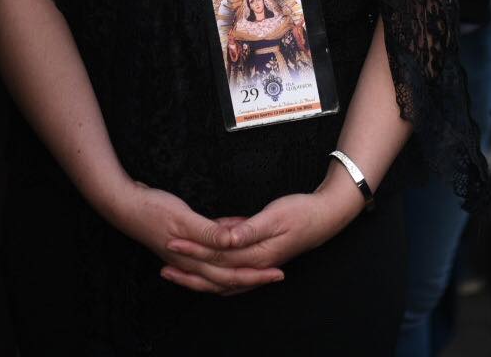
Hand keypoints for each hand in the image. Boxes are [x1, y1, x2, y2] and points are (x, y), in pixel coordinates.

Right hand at [106, 181, 284, 295]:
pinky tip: (232, 238)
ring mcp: (184, 255)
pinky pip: (208, 255)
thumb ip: (209, 232)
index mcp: (193, 258)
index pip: (230, 274)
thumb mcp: (183, 217)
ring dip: (238, 269)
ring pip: (218, 270)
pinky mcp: (181, 244)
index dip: (255, 274)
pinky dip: (223, 252)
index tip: (278, 272)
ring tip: (259, 268)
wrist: (123, 204)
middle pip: (227, 277)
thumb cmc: (152, 209)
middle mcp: (190, 261)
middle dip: (253, 276)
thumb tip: (232, 243)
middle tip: (277, 274)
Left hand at [166, 171, 361, 275]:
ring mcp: (258, 263)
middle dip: (189, 269)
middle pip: (216, 272)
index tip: (171, 244)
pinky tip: (206, 264)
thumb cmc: (302, 212)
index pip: (217, 256)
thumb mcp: (274, 216)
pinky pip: (233, 272)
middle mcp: (255, 263)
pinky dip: (216, 272)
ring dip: (199, 276)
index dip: (193, 251)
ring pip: (223, 278)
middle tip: (164, 266)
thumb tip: (226, 239)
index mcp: (256, 254)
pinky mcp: (260, 257)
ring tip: (177, 272)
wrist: (327, 216)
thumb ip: (248, 229)